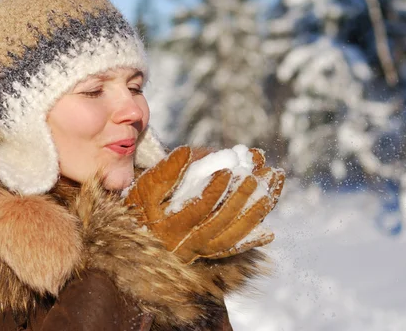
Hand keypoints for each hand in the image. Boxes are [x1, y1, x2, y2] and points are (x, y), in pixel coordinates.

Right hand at [124, 146, 284, 263]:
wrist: (137, 235)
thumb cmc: (141, 205)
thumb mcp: (146, 186)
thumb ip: (166, 170)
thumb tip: (187, 151)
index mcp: (170, 226)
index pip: (196, 209)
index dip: (213, 190)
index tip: (228, 170)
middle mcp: (186, 243)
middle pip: (219, 223)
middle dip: (239, 199)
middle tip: (254, 177)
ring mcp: (200, 251)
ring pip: (231, 237)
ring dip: (253, 216)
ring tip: (269, 193)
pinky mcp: (208, 254)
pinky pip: (232, 250)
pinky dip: (250, 241)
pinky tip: (269, 233)